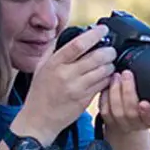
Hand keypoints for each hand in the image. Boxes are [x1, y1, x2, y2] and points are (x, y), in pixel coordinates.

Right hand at [15, 26, 115, 143]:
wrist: (39, 120)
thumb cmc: (40, 92)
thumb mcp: (41, 67)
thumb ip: (53, 49)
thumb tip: (69, 34)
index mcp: (54, 63)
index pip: (78, 45)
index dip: (94, 35)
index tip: (103, 29)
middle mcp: (66, 75)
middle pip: (96, 57)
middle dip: (108, 51)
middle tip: (111, 50)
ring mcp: (77, 88)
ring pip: (104, 71)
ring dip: (110, 65)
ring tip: (108, 63)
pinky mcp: (85, 100)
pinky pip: (103, 85)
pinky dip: (108, 78)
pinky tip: (106, 76)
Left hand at [99, 70, 149, 137]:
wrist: (130, 122)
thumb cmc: (143, 105)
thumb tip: (149, 69)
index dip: (147, 112)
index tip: (144, 103)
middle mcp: (137, 126)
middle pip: (131, 112)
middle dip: (128, 91)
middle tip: (126, 73)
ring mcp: (122, 125)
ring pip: (116, 111)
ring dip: (115, 91)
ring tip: (116, 75)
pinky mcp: (109, 122)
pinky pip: (105, 110)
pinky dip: (105, 96)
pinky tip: (106, 84)